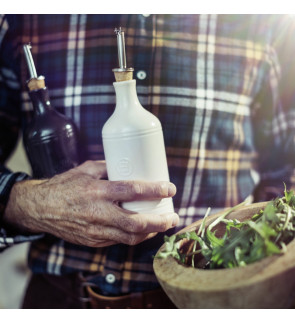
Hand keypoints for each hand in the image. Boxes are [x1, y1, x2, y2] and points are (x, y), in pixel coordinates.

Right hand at [3, 160, 178, 246]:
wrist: (41, 208)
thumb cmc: (64, 185)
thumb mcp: (86, 169)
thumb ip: (110, 168)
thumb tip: (131, 166)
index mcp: (97, 191)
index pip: (132, 191)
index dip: (155, 190)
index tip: (170, 188)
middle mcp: (98, 213)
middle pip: (136, 223)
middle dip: (160, 222)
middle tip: (173, 217)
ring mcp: (95, 231)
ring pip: (130, 237)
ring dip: (151, 232)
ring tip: (163, 224)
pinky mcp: (93, 241)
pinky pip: (119, 241)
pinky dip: (134, 236)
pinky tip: (143, 230)